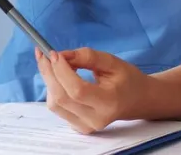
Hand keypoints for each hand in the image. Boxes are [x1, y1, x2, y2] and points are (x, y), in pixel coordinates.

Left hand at [36, 48, 153, 133]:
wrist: (136, 100)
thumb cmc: (127, 79)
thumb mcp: (112, 62)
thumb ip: (88, 57)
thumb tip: (62, 55)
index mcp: (109, 103)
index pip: (77, 90)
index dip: (62, 71)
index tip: (54, 53)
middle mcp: (95, 119)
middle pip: (61, 98)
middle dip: (49, 73)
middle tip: (44, 54)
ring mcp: (86, 126)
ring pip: (54, 104)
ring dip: (49, 81)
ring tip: (55, 65)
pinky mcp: (78, 127)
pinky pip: (57, 108)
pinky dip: (53, 90)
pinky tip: (60, 78)